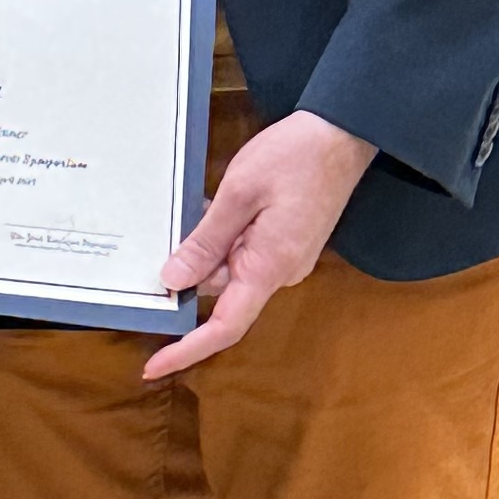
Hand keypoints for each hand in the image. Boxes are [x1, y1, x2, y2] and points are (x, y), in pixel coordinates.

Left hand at [144, 108, 374, 381]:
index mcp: (270, 267)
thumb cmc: (297, 156)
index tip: (154, 366)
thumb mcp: (239, 193)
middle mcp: (281, 271)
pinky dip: (223, 234)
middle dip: (191, 268)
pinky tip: (219, 203)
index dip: (186, 349)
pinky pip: (244, 251)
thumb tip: (175, 280)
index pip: (225, 326)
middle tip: (168, 232)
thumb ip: (206, 241)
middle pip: (221, 290)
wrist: (344, 132)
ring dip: (208, 244)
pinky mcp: (286, 242)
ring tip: (204, 202)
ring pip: (230, 267)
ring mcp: (286, 257)